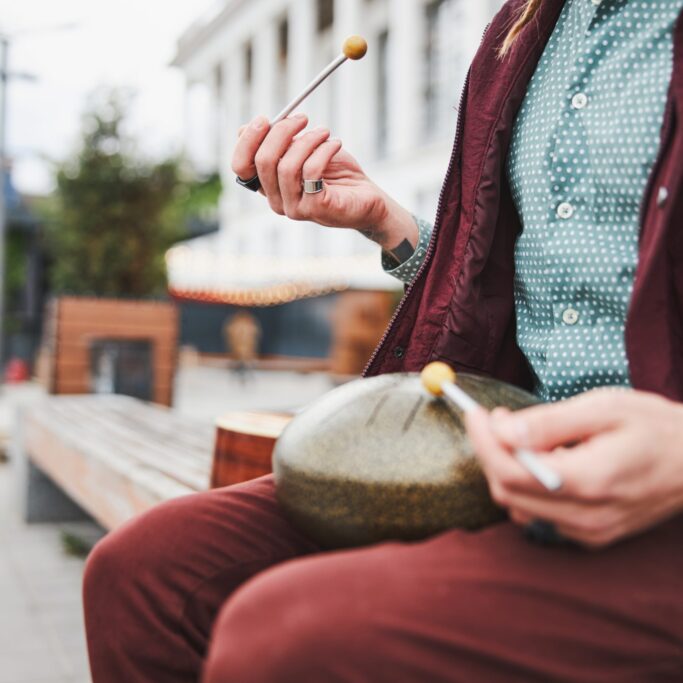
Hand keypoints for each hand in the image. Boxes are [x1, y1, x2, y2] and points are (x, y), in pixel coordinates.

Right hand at [231, 114, 416, 249]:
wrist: (366, 198)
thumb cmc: (336, 174)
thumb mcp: (304, 152)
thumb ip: (279, 143)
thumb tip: (246, 128)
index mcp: (269, 187)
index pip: (241, 167)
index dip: (248, 140)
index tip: (265, 118)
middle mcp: (277, 201)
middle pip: (262, 162)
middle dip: (281, 132)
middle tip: (302, 117)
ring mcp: (295, 208)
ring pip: (287, 166)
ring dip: (307, 140)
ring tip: (325, 132)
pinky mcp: (316, 208)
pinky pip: (311, 172)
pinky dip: (323, 150)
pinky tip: (335, 143)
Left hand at [465, 389, 682, 547]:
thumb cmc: (655, 428)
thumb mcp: (604, 409)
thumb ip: (548, 423)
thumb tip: (501, 430)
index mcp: (588, 481)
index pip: (510, 471)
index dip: (483, 441)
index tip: (475, 412)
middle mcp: (585, 516)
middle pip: (507, 492)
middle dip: (490, 452)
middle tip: (498, 419)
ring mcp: (589, 531)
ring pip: (518, 506)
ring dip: (506, 469)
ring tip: (523, 435)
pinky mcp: (591, 535)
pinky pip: (539, 514)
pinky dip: (527, 485)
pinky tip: (546, 459)